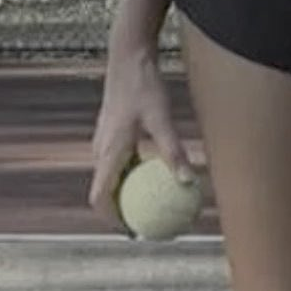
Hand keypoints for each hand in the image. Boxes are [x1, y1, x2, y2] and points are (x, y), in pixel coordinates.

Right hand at [88, 39, 194, 228]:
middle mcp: (101, 150)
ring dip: (129, 194)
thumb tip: (189, 181)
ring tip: (155, 208)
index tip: (133, 233)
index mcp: (108, 152)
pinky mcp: (113, 134)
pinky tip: (160, 177)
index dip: (112, 221)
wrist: (128, 58)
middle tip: (149, 226)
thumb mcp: (162, 119)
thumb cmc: (144, 86)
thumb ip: (173, 151)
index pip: (100, 198)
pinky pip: (121, 163)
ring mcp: (104, 141)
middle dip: (123, 212)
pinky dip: (134, 175)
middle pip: (106, 192)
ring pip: (113, 178)